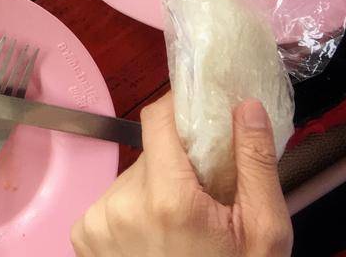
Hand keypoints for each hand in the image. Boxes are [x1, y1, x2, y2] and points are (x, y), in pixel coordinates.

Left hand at [71, 94, 290, 256]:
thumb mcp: (263, 231)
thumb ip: (255, 163)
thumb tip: (245, 105)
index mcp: (168, 200)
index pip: (155, 119)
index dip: (177, 110)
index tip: (197, 113)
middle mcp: (122, 206)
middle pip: (150, 156)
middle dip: (177, 167)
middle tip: (205, 198)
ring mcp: (97, 222)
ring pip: (131, 180)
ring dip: (154, 192)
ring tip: (180, 229)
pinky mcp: (82, 236)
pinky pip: (112, 204)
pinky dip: (132, 213)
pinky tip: (156, 241)